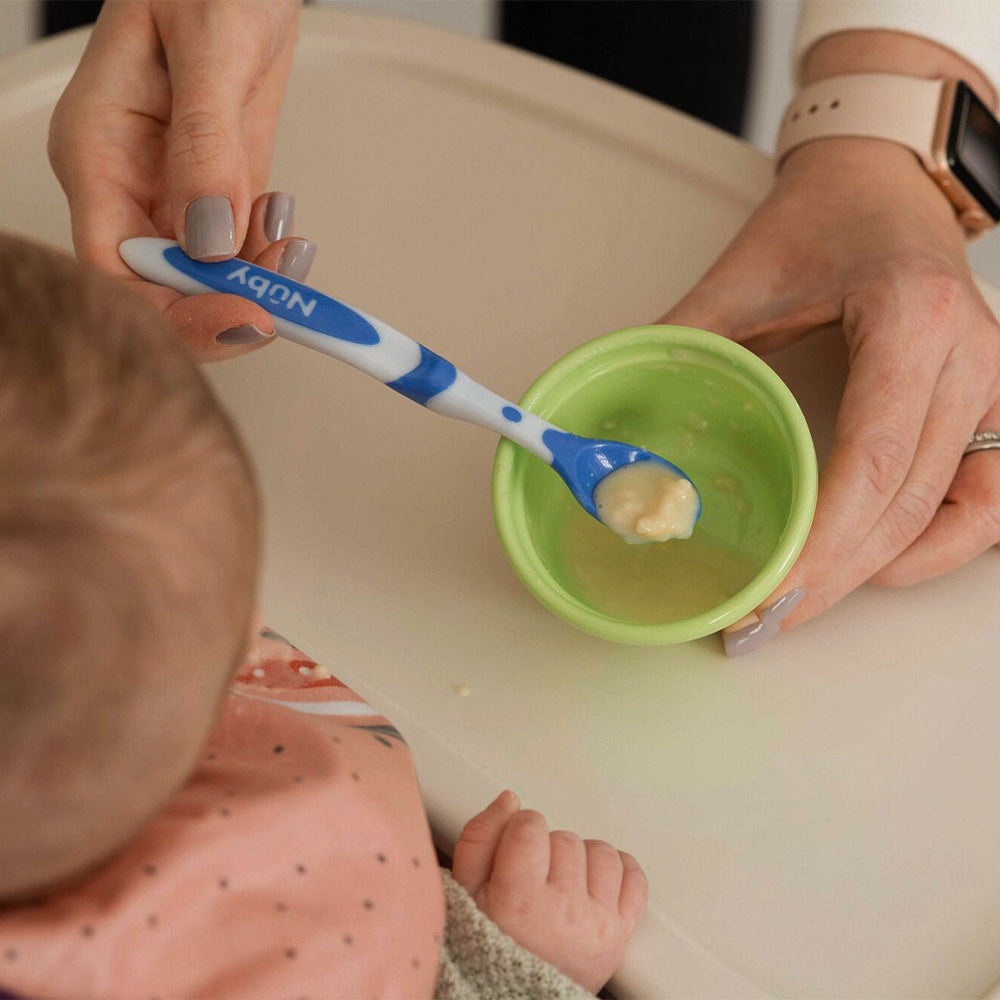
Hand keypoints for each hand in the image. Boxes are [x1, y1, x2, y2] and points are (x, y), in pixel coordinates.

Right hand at [48, 0, 313, 359]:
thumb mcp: (209, 47)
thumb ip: (206, 145)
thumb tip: (209, 239)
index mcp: (98, 150)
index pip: (115, 267)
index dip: (175, 310)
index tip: (242, 317)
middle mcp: (128, 181)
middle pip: (158, 288)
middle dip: (221, 306)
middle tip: (282, 306)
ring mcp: (173, 189)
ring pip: (202, 277)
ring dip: (254, 283)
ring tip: (292, 249)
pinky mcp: (218, 186)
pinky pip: (235, 249)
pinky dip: (265, 256)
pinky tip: (286, 228)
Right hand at [452, 791, 647, 992]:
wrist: (515, 994)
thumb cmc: (489, 944)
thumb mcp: (465, 891)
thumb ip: (480, 837)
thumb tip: (510, 801)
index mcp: (519, 901)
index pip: (530, 827)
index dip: (519, 830)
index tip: (514, 849)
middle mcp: (564, 913)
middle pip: (565, 839)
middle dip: (547, 850)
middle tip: (533, 878)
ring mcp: (597, 924)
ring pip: (601, 853)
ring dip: (581, 860)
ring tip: (561, 882)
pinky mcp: (621, 933)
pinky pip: (635, 879)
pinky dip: (618, 873)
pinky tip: (593, 883)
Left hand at [662, 136, 999, 647]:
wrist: (880, 187)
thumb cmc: (818, 222)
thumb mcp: (739, 279)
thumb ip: (679, 348)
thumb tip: (613, 422)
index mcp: (910, 318)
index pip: (875, 458)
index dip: (825, 541)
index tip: (769, 592)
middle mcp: (973, 357)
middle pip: (910, 502)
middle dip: (837, 575)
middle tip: (768, 619)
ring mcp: (997, 384)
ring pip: (958, 514)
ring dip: (884, 571)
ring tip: (811, 601)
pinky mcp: (998, 404)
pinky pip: (992, 501)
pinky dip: (939, 545)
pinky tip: (883, 566)